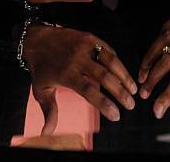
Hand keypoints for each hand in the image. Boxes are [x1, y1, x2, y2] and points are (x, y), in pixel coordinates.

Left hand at [23, 22, 137, 132]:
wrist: (36, 39)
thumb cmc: (41, 68)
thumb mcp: (41, 90)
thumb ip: (49, 111)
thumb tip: (47, 133)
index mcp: (67, 74)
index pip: (89, 91)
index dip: (104, 104)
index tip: (116, 115)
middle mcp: (77, 59)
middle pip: (104, 77)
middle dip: (120, 92)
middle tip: (131, 105)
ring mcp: (84, 46)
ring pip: (110, 60)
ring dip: (124, 75)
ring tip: (134, 89)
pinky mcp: (88, 37)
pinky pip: (107, 48)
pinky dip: (117, 60)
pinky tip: (123, 72)